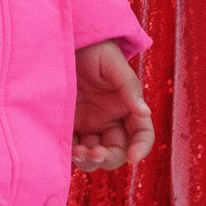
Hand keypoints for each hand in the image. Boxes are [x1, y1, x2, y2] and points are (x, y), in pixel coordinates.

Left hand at [72, 41, 153, 170]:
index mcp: (127, 107)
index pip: (141, 133)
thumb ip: (129, 87)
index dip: (142, 147)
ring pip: (94, 156)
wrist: (61, 44)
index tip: (134, 158)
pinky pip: (71, 151)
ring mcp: (87, 127)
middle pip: (117, 151)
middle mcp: (109, 120)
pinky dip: (70, 157)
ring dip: (89, 160)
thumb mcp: (112, 64)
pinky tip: (65, 151)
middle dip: (108, 157)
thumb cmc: (92, 50)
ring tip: (76, 152)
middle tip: (95, 152)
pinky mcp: (66, 129)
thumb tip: (145, 112)